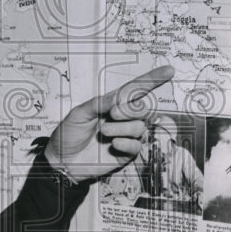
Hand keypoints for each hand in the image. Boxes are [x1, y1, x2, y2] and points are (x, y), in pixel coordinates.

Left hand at [44, 65, 174, 181]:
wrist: (62, 161)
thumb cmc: (68, 134)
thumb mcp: (79, 113)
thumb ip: (100, 103)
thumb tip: (120, 98)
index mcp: (111, 105)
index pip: (135, 90)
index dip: (152, 80)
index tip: (168, 71)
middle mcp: (121, 119)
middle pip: (142, 108)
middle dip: (129, 109)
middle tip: (112, 114)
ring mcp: (125, 136)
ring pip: (140, 127)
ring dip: (123, 128)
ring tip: (104, 132)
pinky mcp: (126, 154)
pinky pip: (137, 146)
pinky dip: (127, 143)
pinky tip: (113, 144)